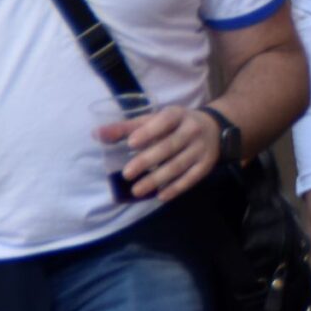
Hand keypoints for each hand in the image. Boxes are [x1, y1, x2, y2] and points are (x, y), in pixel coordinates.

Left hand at [95, 104, 223, 201]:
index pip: (163, 122)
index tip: (131, 143)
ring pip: (178, 165)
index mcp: (177, 115)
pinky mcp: (206, 164)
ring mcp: (201, 148)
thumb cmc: (174, 124)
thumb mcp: (154, 120)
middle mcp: (191, 130)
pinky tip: (161, 196)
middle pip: (169, 147)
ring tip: (137, 190)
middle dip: (147, 160)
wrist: (214, 128)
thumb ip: (126, 128)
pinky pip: (191, 178)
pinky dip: (176, 188)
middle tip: (127, 174)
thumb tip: (96, 134)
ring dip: (157, 179)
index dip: (148, 132)